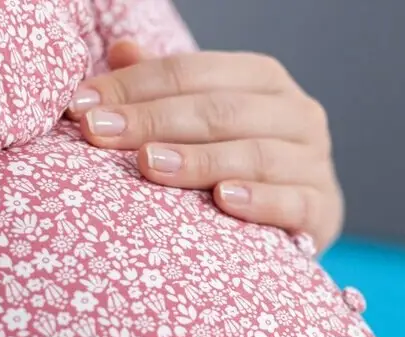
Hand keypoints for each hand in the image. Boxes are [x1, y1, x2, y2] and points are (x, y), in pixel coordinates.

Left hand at [69, 43, 344, 251]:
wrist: (301, 220)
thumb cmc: (237, 164)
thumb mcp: (203, 123)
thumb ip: (165, 90)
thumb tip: (119, 49)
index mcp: (262, 79)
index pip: (192, 73)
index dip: (134, 86)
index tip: (81, 107)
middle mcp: (296, 112)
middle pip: (219, 110)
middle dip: (153, 120)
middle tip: (99, 134)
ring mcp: (314, 161)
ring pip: (254, 153)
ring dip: (198, 159)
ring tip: (149, 165)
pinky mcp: (322, 210)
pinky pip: (292, 201)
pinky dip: (258, 200)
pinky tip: (222, 200)